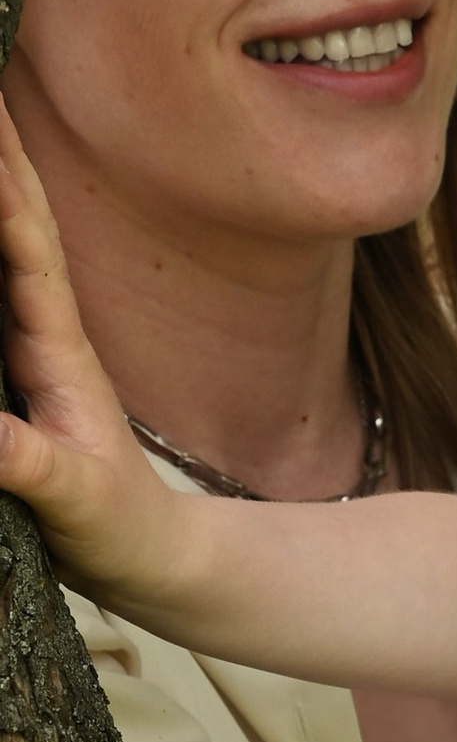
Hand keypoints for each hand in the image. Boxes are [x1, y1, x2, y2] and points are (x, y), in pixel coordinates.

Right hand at [0, 89, 188, 603]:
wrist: (156, 558)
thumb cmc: (119, 530)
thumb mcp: (75, 504)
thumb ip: (31, 469)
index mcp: (57, 349)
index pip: (23, 247)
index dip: (4, 184)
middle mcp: (44, 334)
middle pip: (13, 223)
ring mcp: (30, 348)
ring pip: (1, 247)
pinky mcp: (13, 376)